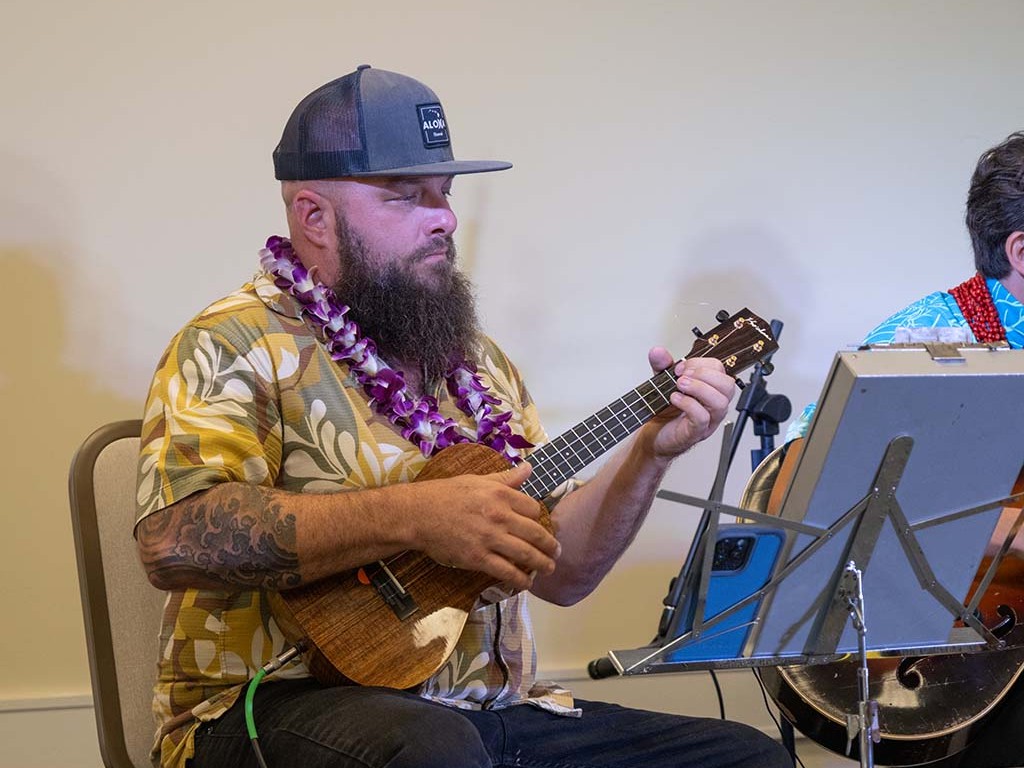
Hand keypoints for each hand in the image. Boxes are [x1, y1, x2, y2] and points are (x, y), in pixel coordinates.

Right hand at [411, 462, 559, 590]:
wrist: (418, 513)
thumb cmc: (446, 494)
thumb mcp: (477, 480)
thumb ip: (506, 478)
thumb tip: (528, 468)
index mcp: (500, 494)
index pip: (533, 508)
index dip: (539, 519)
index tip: (539, 526)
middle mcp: (499, 516)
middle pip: (536, 533)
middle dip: (550, 545)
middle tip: (557, 552)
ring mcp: (489, 538)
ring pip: (526, 554)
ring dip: (542, 564)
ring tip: (549, 568)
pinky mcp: (478, 558)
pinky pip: (506, 571)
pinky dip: (520, 579)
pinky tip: (527, 582)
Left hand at [642, 347, 735, 460]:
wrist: (653, 435)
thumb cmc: (665, 411)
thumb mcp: (662, 381)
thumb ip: (661, 365)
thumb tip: (658, 351)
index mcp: (710, 389)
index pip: (719, 369)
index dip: (700, 364)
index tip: (679, 368)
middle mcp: (712, 404)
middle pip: (728, 385)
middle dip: (704, 375)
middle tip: (682, 377)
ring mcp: (708, 420)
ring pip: (720, 402)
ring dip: (699, 388)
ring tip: (679, 386)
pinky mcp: (697, 432)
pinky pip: (703, 417)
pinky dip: (688, 404)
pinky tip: (675, 399)